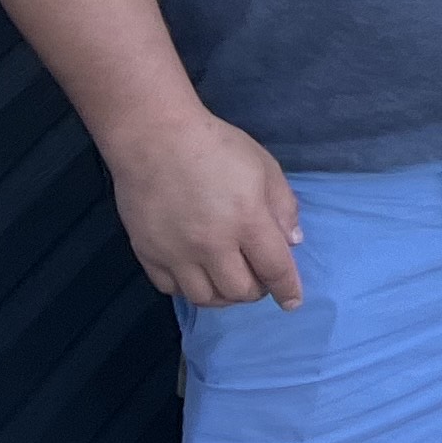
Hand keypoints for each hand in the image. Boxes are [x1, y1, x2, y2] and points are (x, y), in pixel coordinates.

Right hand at [108, 110, 304, 306]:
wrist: (155, 140)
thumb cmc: (217, 146)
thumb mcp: (264, 167)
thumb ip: (283, 207)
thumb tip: (292, 242)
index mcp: (247, 221)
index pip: (274, 268)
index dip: (288, 289)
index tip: (293, 302)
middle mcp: (212, 245)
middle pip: (240, 290)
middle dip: (257, 291)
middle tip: (260, 278)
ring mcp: (176, 253)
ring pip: (205, 298)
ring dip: (225, 296)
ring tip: (231, 281)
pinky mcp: (148, 254)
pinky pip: (172, 289)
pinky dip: (191, 289)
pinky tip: (199, 275)